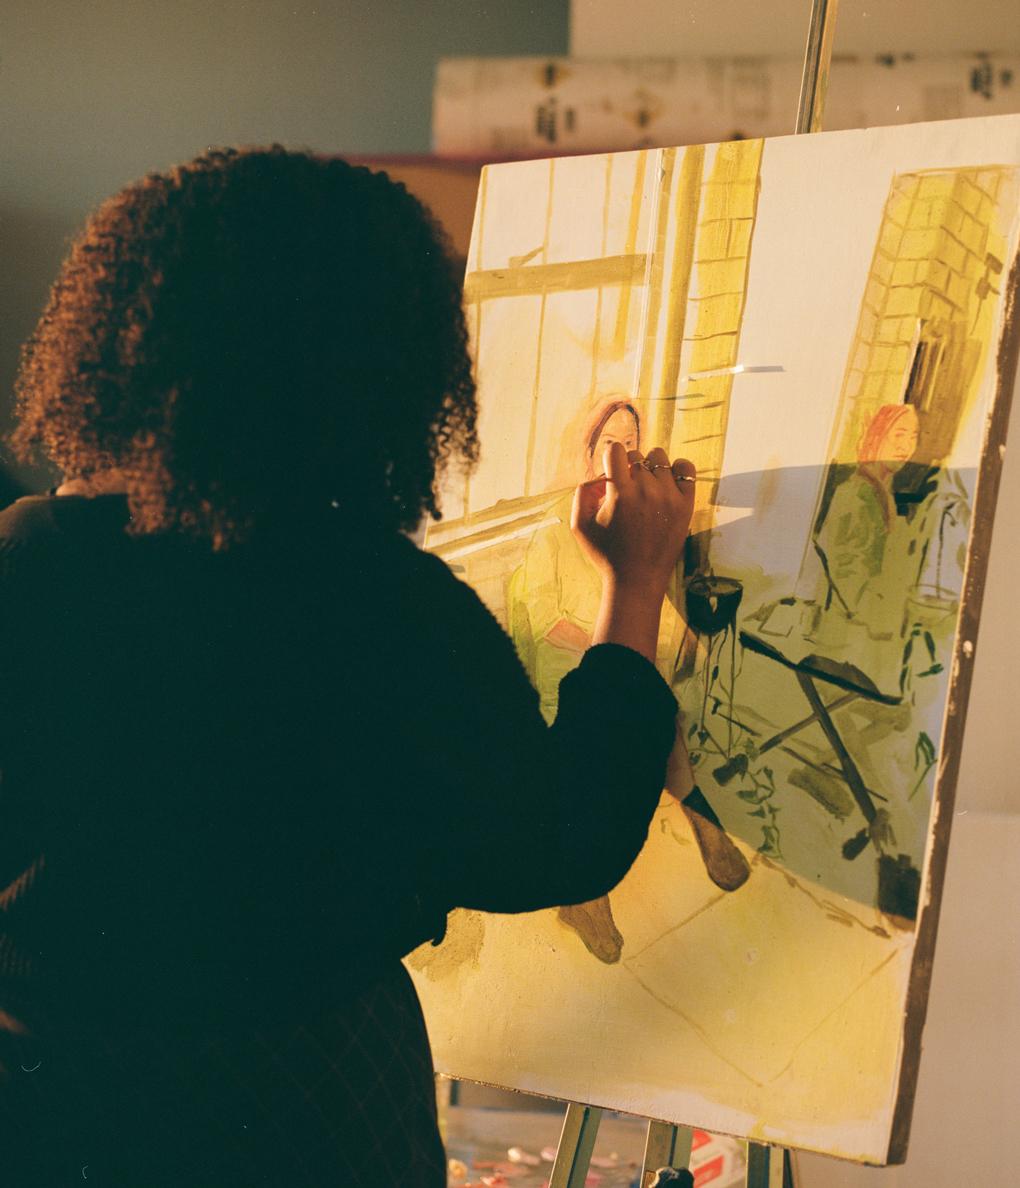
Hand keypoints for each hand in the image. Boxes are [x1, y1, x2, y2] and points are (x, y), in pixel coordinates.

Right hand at [571, 443, 694, 596]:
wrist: (637, 581)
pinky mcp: (686, 504)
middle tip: (626, 489)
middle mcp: (646, 491)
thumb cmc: (606, 555)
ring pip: (659, 458)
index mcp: (620, 494)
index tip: (611, 473)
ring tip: (646, 486)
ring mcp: (669, 496)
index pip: (616, 450)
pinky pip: (685, 467)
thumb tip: (599, 476)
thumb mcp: (580, 526)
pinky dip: (676, 468)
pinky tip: (666, 483)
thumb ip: (581, 493)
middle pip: (637, 455)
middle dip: (628, 467)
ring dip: (650, 467)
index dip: (610, 458)